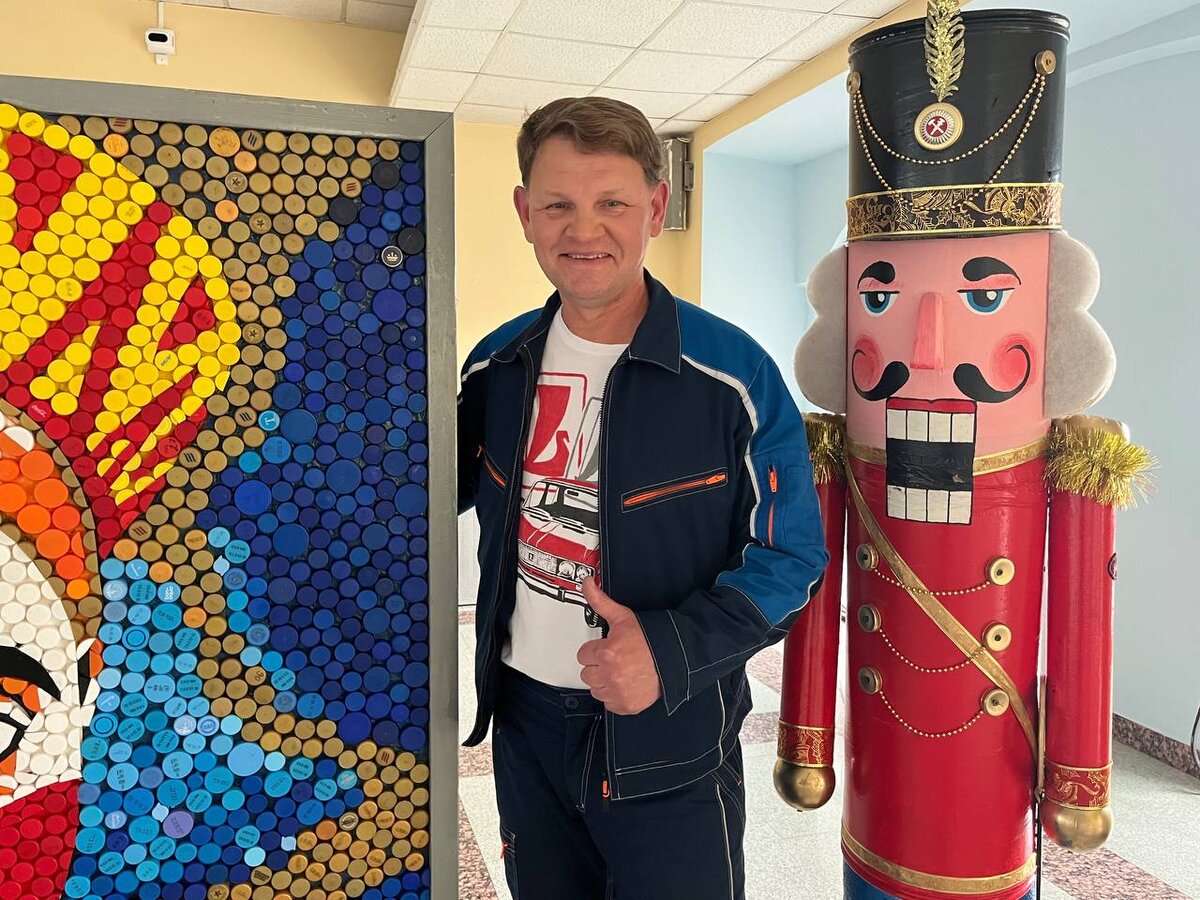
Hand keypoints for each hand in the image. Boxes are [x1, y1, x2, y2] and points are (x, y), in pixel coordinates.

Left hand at [576, 578, 661, 715]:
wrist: (676, 658)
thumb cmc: (652, 640)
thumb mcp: (624, 617)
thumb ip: (600, 601)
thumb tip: (588, 584)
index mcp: (607, 653)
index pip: (583, 655)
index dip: (596, 649)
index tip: (607, 648)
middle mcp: (611, 675)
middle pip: (587, 673)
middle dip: (598, 665)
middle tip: (615, 658)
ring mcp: (618, 692)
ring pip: (596, 689)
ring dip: (604, 681)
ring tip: (621, 670)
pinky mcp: (627, 705)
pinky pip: (609, 703)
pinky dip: (615, 696)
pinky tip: (626, 683)